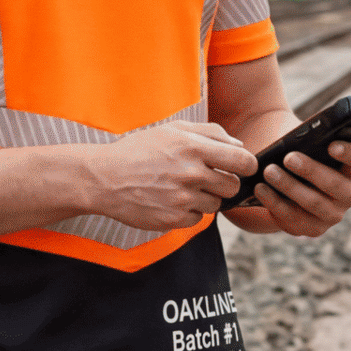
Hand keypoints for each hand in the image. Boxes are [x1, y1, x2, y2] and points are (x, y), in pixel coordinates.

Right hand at [86, 121, 253, 232]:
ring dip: (205, 198)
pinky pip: (197, 219)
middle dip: (225, 183)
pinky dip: (189, 212)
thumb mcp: (172, 131)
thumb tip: (239, 146)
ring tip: (182, 188)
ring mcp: (182, 199)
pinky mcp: (173, 220)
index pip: (243, 161)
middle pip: (232, 186)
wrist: (104, 178)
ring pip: (216, 205)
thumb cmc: (139, 151)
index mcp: (193, 147)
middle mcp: (190, 174)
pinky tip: (171, 201)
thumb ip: (210, 133)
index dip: (247, 165)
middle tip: (206, 178)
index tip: (240, 167)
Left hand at [247, 139, 350, 238]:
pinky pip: (293, 217)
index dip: (349, 153)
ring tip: (269, 171)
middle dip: (311, 170)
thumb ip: (311, 142)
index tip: (331, 145)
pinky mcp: (313, 228)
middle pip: (335, 185)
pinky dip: (274, 202)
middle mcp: (350, 194)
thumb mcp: (311, 146)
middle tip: (289, 157)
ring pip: (313, 203)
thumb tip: (293, 140)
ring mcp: (333, 215)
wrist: (293, 182)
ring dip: (289, 186)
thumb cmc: (306, 156)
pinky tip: (260, 189)